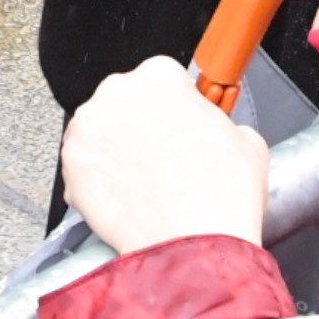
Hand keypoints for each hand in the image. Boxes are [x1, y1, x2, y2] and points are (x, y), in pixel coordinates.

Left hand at [61, 56, 269, 252]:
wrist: (193, 243)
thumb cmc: (219, 194)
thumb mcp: (247, 141)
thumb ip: (223, 123)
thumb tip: (218, 133)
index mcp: (160, 75)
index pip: (162, 79)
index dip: (173, 106)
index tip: (176, 125)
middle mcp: (118, 93)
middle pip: (125, 101)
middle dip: (140, 126)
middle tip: (161, 158)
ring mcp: (88, 128)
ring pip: (99, 132)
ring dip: (115, 150)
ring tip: (142, 182)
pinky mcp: (71, 164)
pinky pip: (81, 166)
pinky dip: (96, 180)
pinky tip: (123, 197)